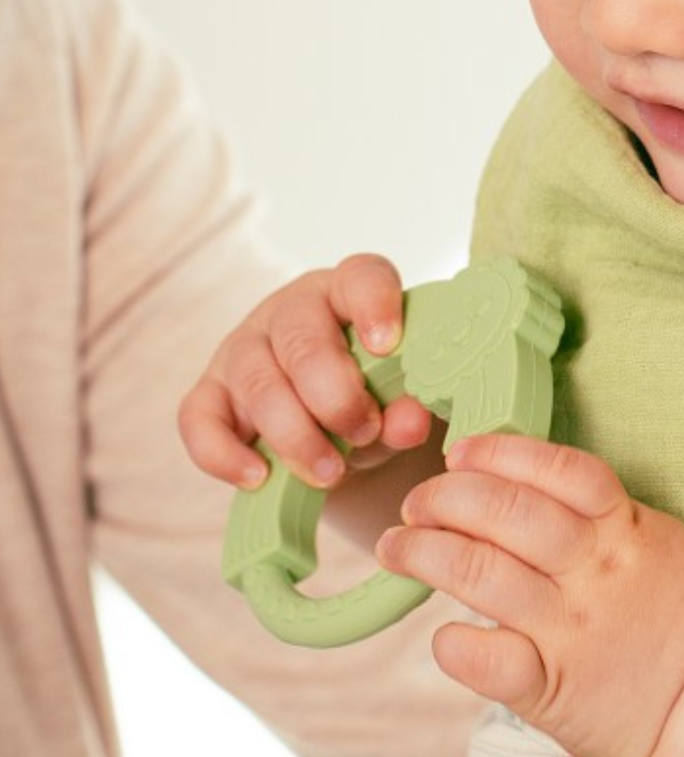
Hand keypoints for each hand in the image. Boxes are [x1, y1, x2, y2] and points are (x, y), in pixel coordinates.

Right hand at [179, 253, 431, 489]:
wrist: (324, 426)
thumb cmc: (367, 396)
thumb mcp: (394, 403)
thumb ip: (405, 409)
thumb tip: (411, 423)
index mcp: (347, 294)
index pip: (361, 278)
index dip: (375, 306)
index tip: (388, 345)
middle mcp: (290, 311)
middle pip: (302, 340)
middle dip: (335, 398)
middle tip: (363, 434)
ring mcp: (242, 348)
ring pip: (257, 383)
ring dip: (295, 436)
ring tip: (329, 473)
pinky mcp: (208, 392)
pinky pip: (199, 419)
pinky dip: (225, 454)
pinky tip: (258, 478)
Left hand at [377, 432, 683, 756]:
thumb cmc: (679, 614)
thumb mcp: (660, 542)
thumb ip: (602, 513)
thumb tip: (522, 476)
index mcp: (624, 530)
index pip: (558, 470)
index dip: (500, 452)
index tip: (461, 451)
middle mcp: (595, 574)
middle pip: (507, 513)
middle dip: (444, 497)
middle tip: (415, 504)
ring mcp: (572, 632)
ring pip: (483, 574)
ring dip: (425, 553)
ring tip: (396, 548)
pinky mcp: (553, 690)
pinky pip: (492, 662)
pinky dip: (456, 645)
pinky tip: (442, 635)